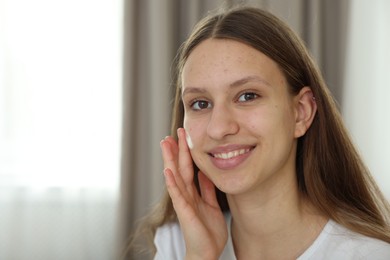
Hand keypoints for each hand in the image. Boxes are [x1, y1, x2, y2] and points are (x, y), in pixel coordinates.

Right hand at [160, 128, 227, 259]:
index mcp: (193, 193)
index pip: (187, 168)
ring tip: (165, 144)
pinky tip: (167, 171)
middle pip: (179, 168)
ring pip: (175, 177)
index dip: (185, 153)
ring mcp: (183, 202)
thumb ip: (207, 189)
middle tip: (171, 133)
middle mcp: (186, 195)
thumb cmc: (207, 231)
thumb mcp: (211, 204)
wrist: (207, 252)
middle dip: (175, 151)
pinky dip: (172, 183)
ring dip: (170, 160)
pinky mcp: (184, 212)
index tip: (182, 137)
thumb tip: (206, 173)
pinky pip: (177, 195)